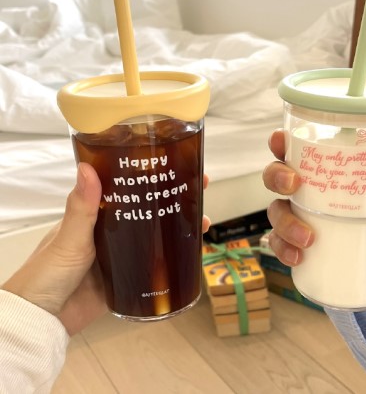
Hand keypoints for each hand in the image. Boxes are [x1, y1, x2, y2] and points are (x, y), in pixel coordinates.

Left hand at [2, 164, 210, 335]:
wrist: (42, 320)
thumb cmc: (49, 273)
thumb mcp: (69, 239)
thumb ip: (81, 208)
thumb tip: (87, 167)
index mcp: (97, 214)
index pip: (129, 186)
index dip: (153, 174)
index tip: (177, 163)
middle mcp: (113, 229)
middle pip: (150, 208)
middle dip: (177, 198)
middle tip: (202, 189)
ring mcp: (122, 253)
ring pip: (157, 235)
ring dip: (181, 227)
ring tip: (204, 223)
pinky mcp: (128, 277)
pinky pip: (154, 264)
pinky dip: (172, 257)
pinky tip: (191, 253)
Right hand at [262, 129, 313, 266]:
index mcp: (313, 169)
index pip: (290, 148)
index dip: (279, 142)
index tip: (279, 140)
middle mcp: (296, 188)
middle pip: (273, 176)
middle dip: (277, 177)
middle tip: (293, 185)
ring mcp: (290, 212)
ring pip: (274, 212)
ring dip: (286, 223)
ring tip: (307, 239)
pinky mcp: (290, 239)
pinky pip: (277, 242)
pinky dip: (284, 249)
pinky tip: (297, 258)